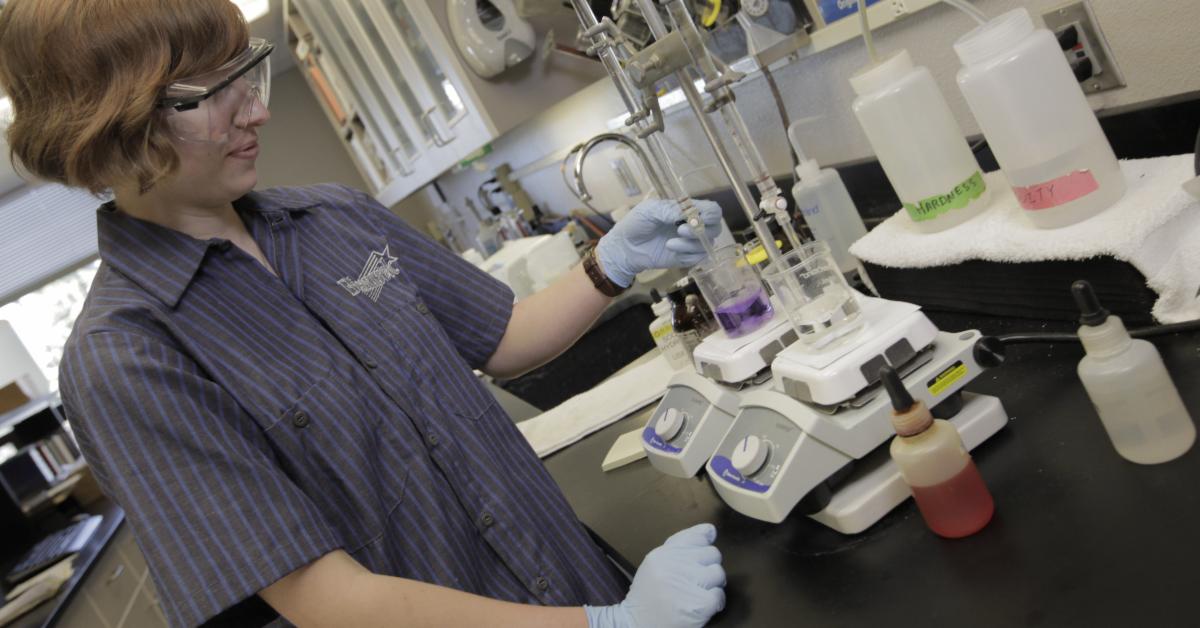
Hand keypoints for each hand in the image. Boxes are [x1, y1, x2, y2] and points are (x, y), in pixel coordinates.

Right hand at [584, 524, 725, 627]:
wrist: (638, 625)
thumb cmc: (649, 594)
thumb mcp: (656, 563)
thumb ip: (680, 546)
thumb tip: (710, 530)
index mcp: (663, 553)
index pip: (697, 536)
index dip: (704, 544)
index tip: (700, 556)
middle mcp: (675, 564)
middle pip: (712, 554)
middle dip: (708, 567)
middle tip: (696, 580)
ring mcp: (687, 584)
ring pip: (719, 573)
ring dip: (712, 585)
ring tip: (698, 592)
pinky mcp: (699, 604)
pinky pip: (720, 595)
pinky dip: (715, 602)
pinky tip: (702, 605)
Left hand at [596, 199, 723, 287]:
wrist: (625, 247)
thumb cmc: (636, 224)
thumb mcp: (649, 211)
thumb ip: (670, 210)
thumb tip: (689, 213)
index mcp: (686, 210)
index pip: (712, 210)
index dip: (709, 214)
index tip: (693, 218)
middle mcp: (692, 225)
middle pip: (716, 227)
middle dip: (701, 230)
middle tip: (680, 230)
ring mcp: (690, 243)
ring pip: (707, 244)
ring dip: (691, 244)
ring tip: (669, 244)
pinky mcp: (686, 258)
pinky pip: (698, 258)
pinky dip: (687, 255)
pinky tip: (672, 252)